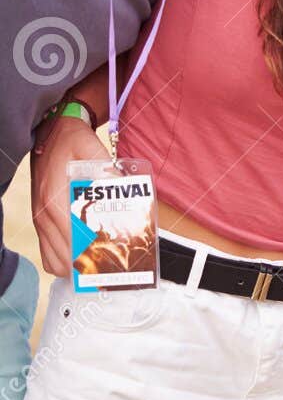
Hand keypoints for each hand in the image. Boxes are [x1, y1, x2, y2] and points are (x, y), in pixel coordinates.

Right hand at [30, 113, 110, 276]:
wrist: (51, 133)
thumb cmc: (73, 141)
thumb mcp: (93, 148)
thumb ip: (108, 170)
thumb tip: (126, 190)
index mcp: (55, 200)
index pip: (71, 240)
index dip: (91, 254)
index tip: (111, 261)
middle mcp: (44, 215)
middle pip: (63, 257)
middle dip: (87, 266)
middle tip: (111, 266)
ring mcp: (39, 220)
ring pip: (52, 259)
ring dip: (74, 265)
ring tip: (98, 263)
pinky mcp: (40, 220)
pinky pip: (47, 251)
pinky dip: (62, 259)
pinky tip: (82, 254)